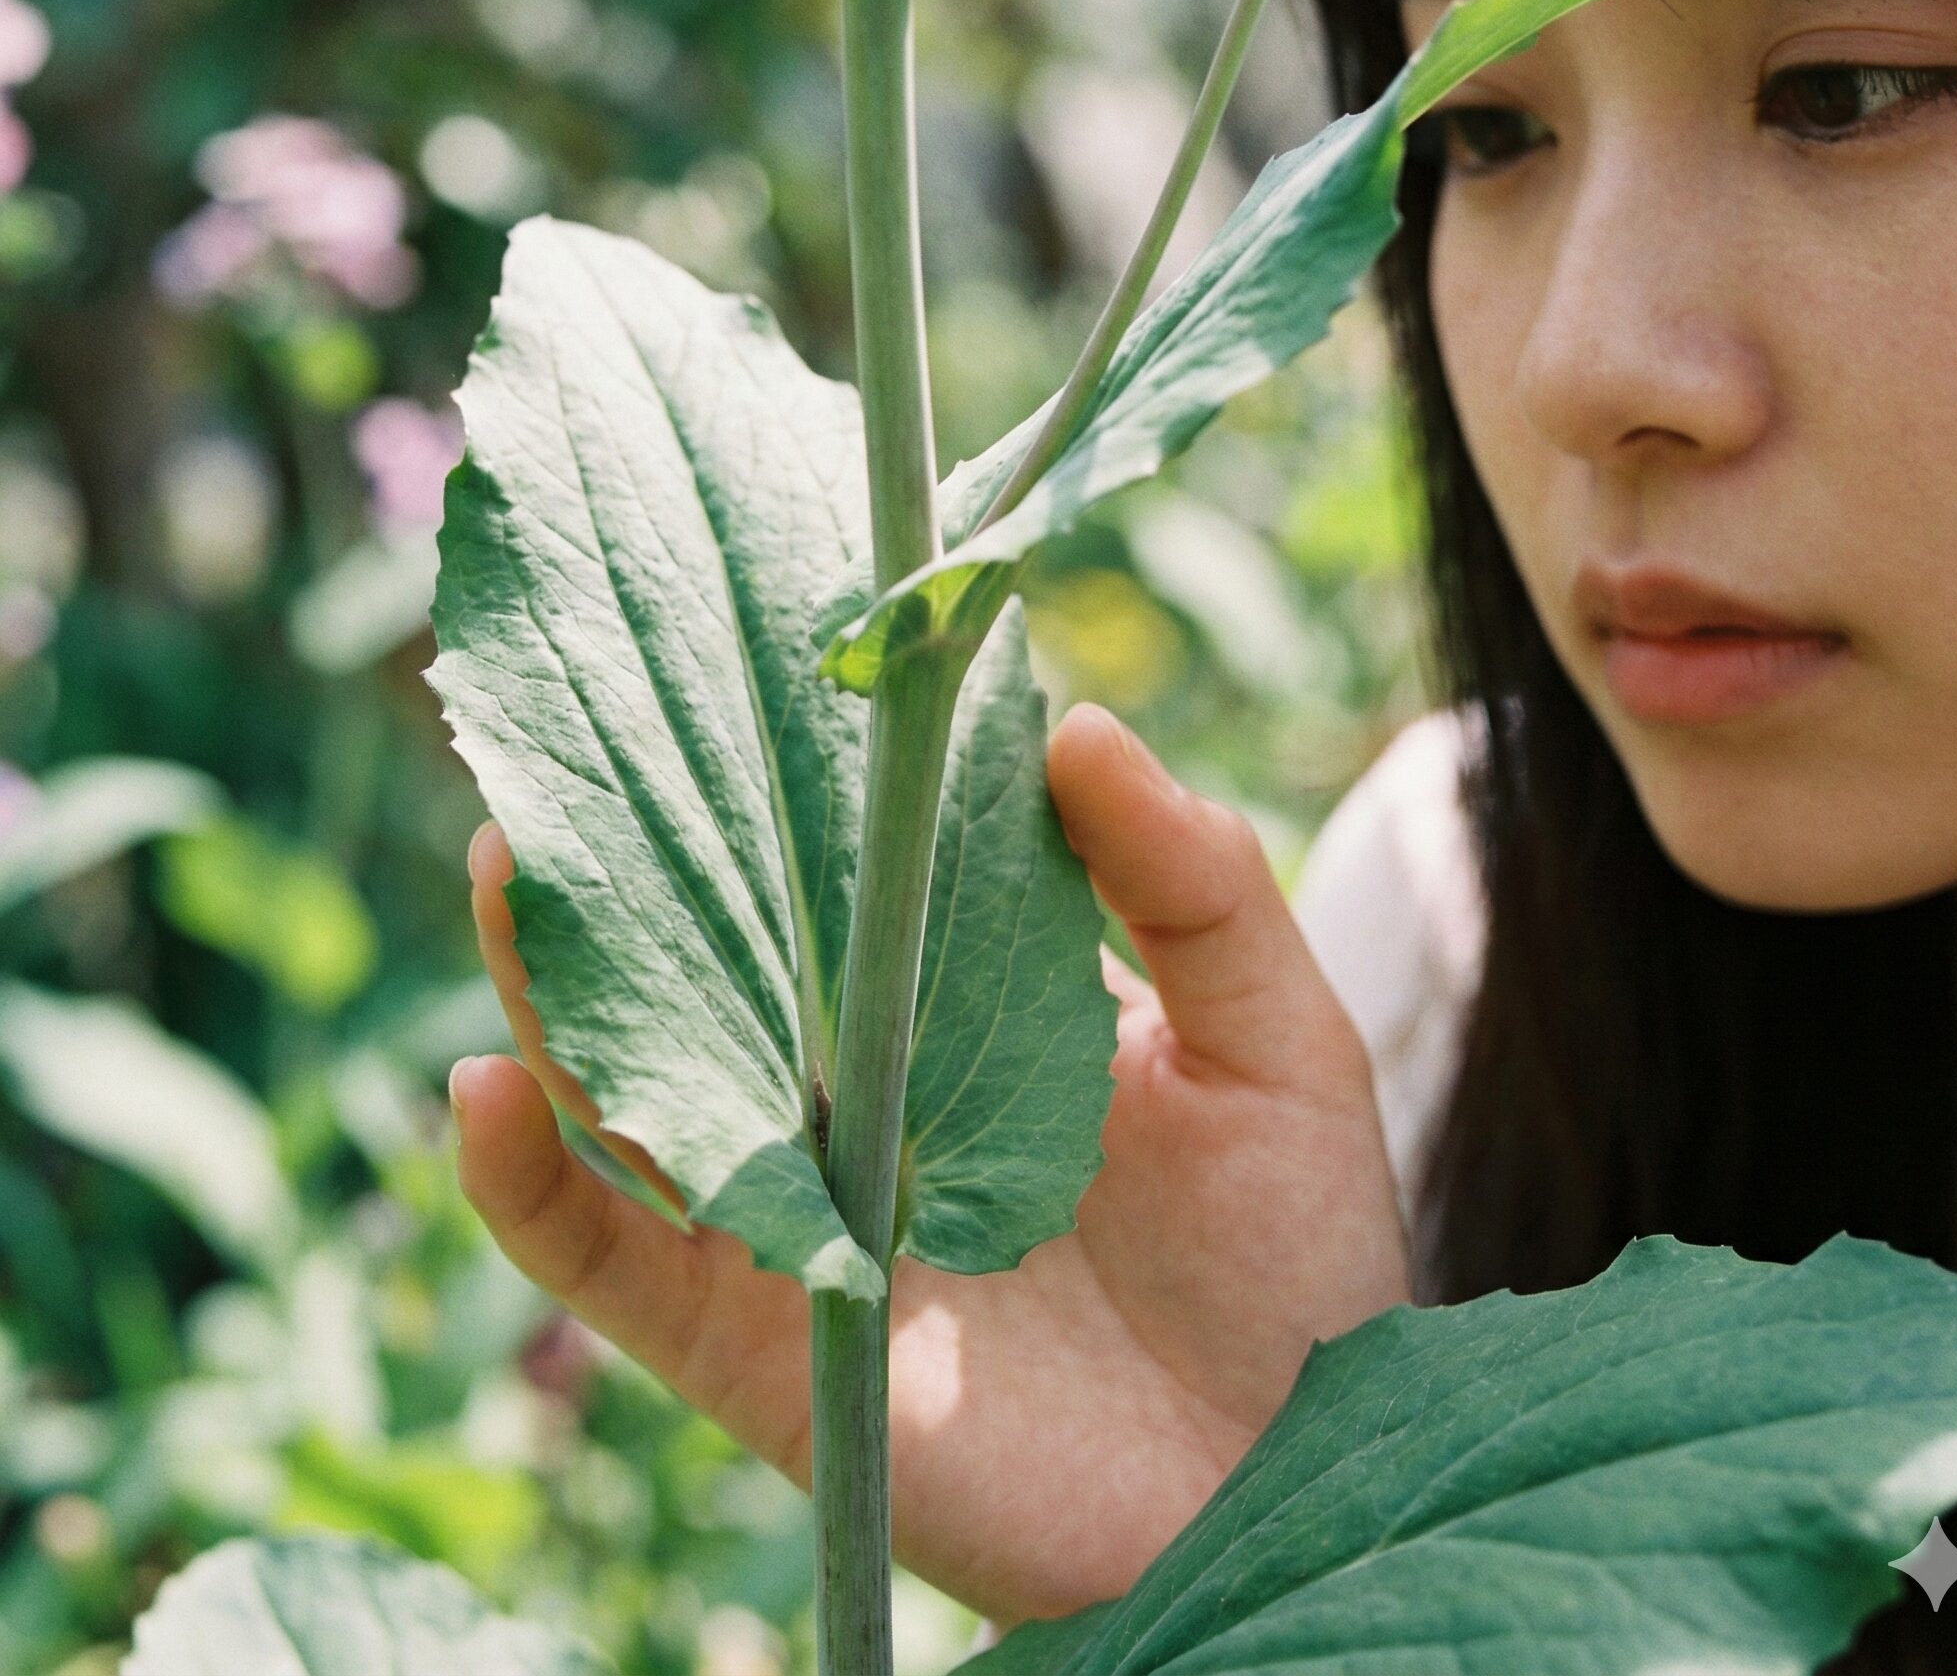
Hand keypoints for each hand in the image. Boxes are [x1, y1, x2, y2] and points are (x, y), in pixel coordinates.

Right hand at [452, 703, 1408, 1625]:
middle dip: (635, 861)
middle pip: (715, 969)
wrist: (1283, 1479)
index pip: (847, 879)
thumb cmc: (1294, 1254)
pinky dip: (531, 1187)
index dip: (786, 780)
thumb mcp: (1271, 1037)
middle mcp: (861, 1101)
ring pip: (635, 1090)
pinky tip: (481, 1088)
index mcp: (965, 1012)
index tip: (734, 657)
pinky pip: (615, 1263)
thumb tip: (1076, 721)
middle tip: (569, 734)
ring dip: (556, 985)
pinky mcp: (763, 1344)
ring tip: (509, 858)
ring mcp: (802, 1215)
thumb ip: (1193, 882)